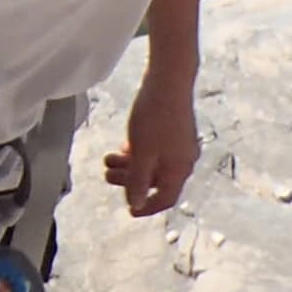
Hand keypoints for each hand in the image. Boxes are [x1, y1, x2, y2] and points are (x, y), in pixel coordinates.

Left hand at [107, 76, 200, 216]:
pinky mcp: (173, 130)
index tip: (129, 211)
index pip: (166, 198)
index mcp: (180, 169)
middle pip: (156, 180)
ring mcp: (179, 145)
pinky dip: (138, 152)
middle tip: (108, 174)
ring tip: (108, 158)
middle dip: (130, 180)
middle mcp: (183, 160)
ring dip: (130, 165)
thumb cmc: (155, 117)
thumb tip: (135, 204)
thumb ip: (138, 180)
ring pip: (153, 163)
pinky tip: (123, 147)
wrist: (169, 81)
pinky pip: (155, 150)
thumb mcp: (142, 152)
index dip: (147, 207)